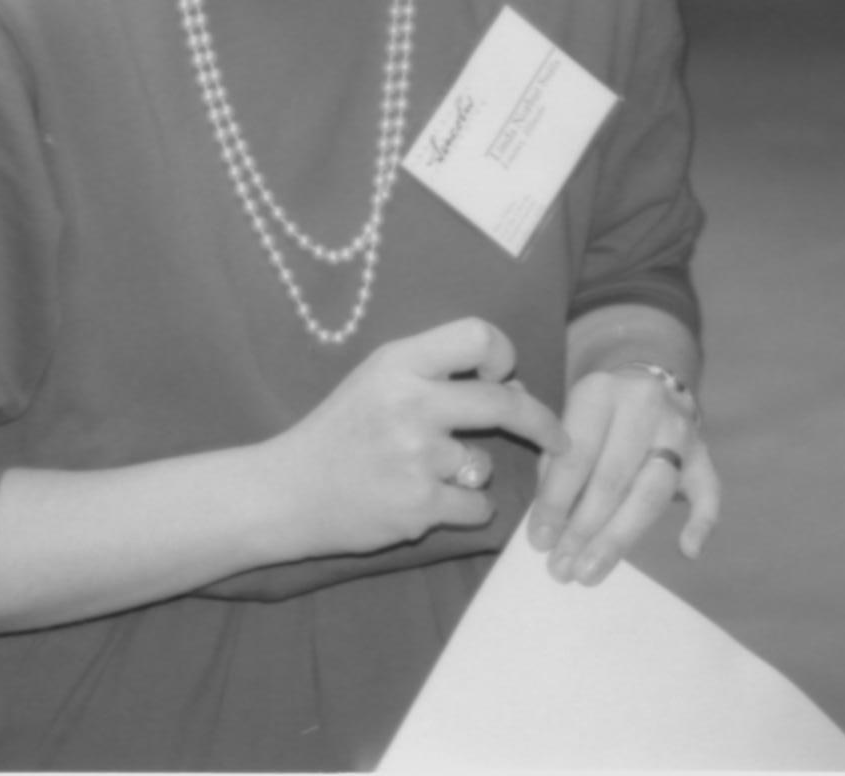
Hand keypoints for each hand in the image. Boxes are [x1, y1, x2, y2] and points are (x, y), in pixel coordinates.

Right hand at [270, 317, 559, 559]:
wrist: (286, 493)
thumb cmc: (340, 432)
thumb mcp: (379, 382)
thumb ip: (438, 374)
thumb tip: (514, 384)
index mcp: (399, 363)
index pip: (477, 335)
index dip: (502, 354)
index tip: (504, 375)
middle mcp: (411, 404)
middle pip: (505, 402)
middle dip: (543, 424)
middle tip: (558, 440)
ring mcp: (415, 458)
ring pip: (486, 465)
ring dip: (471, 474)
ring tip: (423, 475)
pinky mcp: (418, 507)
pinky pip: (476, 506)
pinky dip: (466, 509)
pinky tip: (428, 503)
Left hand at [528, 361, 718, 583]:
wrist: (643, 384)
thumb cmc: (594, 419)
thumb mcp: (567, 425)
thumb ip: (555, 470)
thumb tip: (548, 530)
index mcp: (600, 392)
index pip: (577, 453)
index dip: (556, 500)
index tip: (539, 541)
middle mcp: (643, 405)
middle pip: (615, 477)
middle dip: (585, 529)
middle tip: (562, 568)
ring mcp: (679, 430)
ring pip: (653, 490)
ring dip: (620, 537)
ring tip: (591, 570)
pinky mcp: (703, 454)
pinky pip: (709, 490)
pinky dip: (702, 522)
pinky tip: (689, 550)